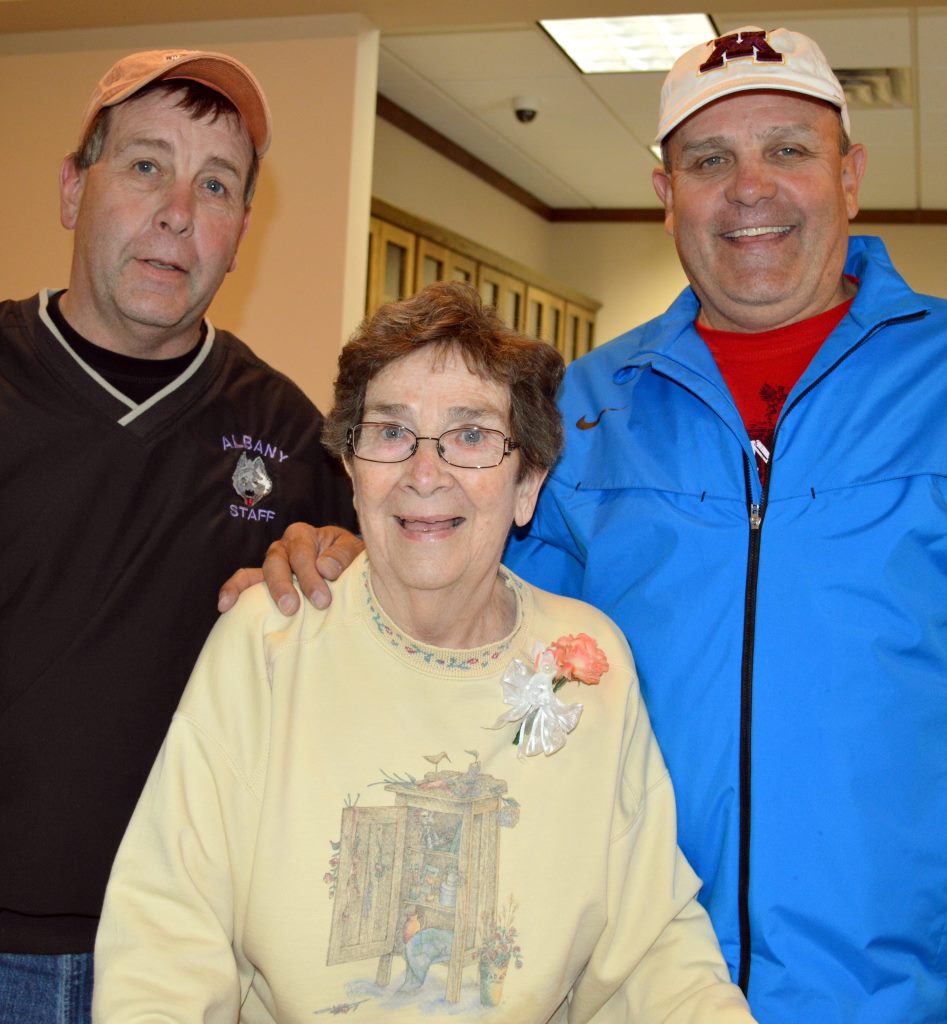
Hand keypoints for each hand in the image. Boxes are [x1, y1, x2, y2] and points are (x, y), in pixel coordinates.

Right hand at [217, 523, 363, 614]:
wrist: (344, 565)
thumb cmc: (346, 557)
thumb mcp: (352, 551)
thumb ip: (342, 556)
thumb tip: (325, 569)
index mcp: (304, 535)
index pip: (301, 552)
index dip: (309, 575)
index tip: (322, 599)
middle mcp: (283, 547)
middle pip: (277, 561)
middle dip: (284, 585)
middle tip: (292, 608)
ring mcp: (272, 564)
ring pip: (260, 572)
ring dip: (265, 592)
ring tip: (269, 612)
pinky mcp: (264, 581)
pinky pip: (244, 582)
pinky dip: (234, 590)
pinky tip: (225, 605)